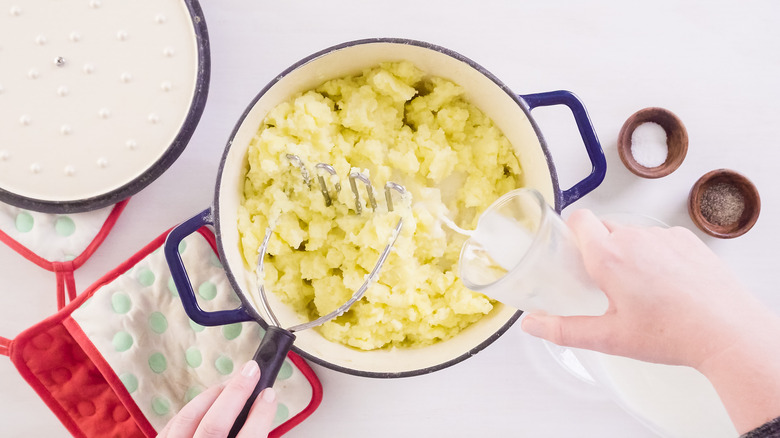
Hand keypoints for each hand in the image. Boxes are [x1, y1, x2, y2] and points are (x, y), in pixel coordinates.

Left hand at [157, 360, 276, 437]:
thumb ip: (251, 436)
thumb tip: (260, 409)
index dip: (261, 415)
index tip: (269, 394)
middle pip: (215, 424)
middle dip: (236, 392)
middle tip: (252, 370)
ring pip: (190, 419)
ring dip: (213, 396)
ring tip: (231, 384)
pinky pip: (173, 424)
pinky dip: (192, 409)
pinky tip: (206, 401)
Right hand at [520, 209, 779, 432]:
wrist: (726, 332)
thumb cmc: (670, 334)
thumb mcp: (609, 338)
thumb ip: (564, 330)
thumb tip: (532, 326)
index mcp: (608, 256)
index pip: (578, 218)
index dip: (572, 231)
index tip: (572, 251)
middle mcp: (633, 238)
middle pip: (604, 228)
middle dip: (599, 249)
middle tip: (606, 282)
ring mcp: (663, 236)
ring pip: (633, 234)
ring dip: (629, 252)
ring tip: (641, 288)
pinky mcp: (688, 239)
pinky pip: (660, 238)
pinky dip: (656, 254)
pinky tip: (666, 283)